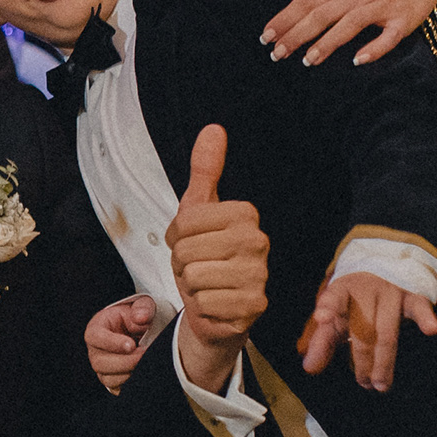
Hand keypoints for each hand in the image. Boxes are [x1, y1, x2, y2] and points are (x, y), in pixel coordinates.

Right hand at [83, 293, 159, 396]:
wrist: (142, 333)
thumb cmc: (138, 318)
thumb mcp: (142, 306)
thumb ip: (143, 308)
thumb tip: (141, 318)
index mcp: (97, 328)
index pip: (95, 336)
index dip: (111, 342)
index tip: (131, 345)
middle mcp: (95, 350)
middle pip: (99, 362)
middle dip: (124, 362)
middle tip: (144, 355)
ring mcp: (102, 367)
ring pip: (108, 378)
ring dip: (129, 374)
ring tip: (147, 363)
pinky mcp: (112, 380)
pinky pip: (117, 388)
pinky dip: (130, 384)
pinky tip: (144, 374)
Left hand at [162, 127, 267, 388]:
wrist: (214, 307)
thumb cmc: (204, 255)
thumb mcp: (198, 210)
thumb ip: (205, 171)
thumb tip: (213, 129)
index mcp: (246, 214)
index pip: (186, 221)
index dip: (177, 235)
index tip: (190, 241)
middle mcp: (258, 241)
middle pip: (188, 250)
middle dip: (182, 262)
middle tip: (197, 265)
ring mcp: (259, 275)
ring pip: (194, 276)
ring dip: (191, 285)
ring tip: (205, 284)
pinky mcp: (254, 305)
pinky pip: (204, 302)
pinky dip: (201, 306)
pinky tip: (214, 302)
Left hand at [264, 0, 436, 65]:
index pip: (307, 0)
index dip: (285, 18)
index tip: (266, 35)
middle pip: (322, 15)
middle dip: (297, 35)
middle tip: (276, 54)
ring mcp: (381, 7)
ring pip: (350, 26)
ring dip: (328, 44)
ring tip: (307, 60)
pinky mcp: (402, 21)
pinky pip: (388, 38)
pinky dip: (374, 49)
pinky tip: (357, 60)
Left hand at [299, 269, 436, 392]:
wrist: (384, 265)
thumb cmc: (356, 299)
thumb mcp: (337, 314)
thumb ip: (323, 340)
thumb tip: (310, 368)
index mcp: (343, 289)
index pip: (333, 297)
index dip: (328, 307)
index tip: (321, 318)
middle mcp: (367, 289)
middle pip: (363, 327)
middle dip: (362, 358)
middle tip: (363, 383)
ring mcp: (390, 292)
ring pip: (387, 329)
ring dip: (384, 359)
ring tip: (381, 384)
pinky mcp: (412, 295)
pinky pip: (419, 307)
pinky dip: (425, 318)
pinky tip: (431, 329)